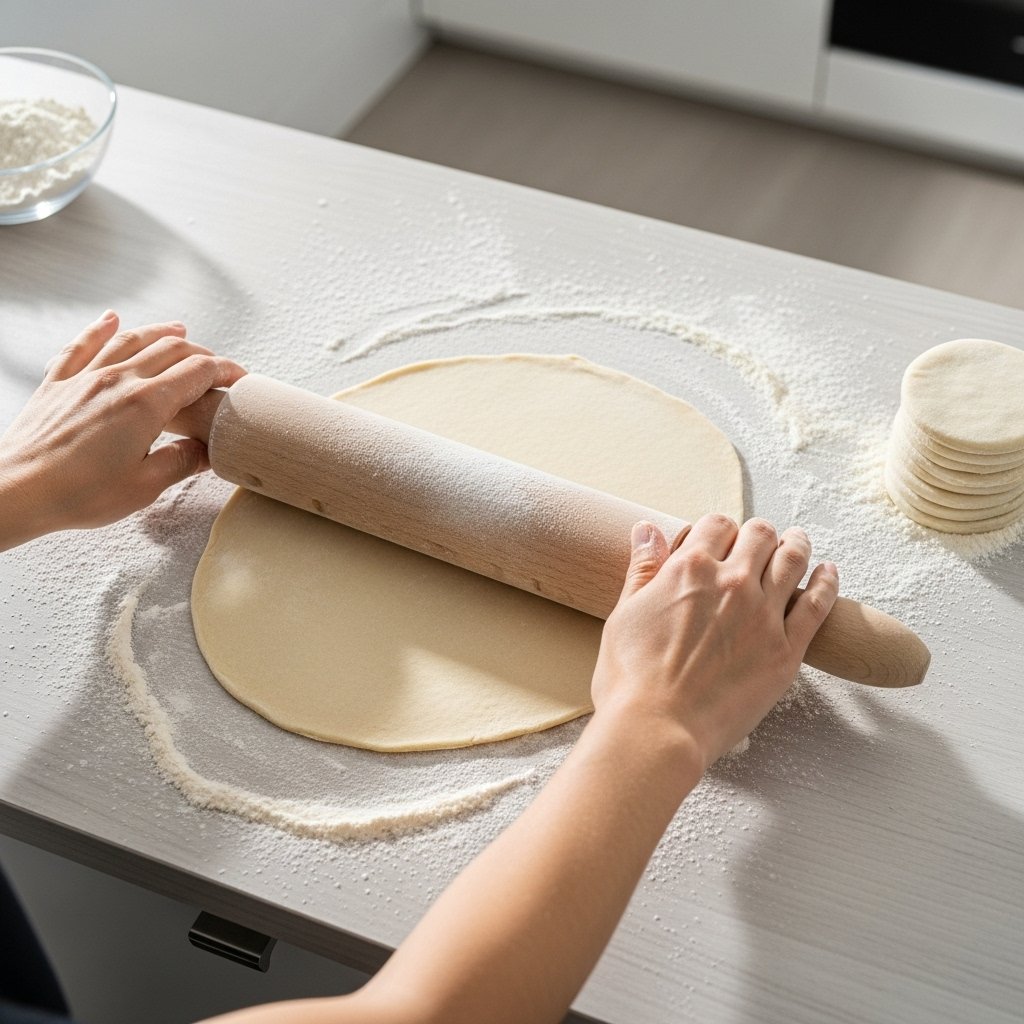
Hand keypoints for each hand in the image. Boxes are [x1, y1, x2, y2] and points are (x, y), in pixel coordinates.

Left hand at [0, 311, 245, 548]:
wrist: (19, 490)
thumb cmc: (78, 493)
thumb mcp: (145, 486)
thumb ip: (181, 462)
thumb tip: (204, 451)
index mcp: (146, 404)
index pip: (198, 372)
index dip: (226, 371)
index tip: (240, 378)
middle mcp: (118, 381)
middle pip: (170, 350)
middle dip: (201, 353)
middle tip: (216, 365)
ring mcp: (86, 378)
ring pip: (130, 340)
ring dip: (159, 332)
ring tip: (178, 330)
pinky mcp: (58, 383)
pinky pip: (82, 345)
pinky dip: (100, 329)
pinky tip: (110, 320)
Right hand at [591, 514, 838, 769]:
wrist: (658, 727)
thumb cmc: (632, 678)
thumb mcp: (625, 613)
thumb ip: (642, 568)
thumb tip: (646, 530)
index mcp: (689, 568)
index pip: (716, 525)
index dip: (719, 529)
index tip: (720, 539)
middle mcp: (731, 582)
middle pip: (759, 535)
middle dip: (758, 534)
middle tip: (759, 542)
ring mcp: (763, 614)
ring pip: (792, 560)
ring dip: (796, 544)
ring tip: (797, 542)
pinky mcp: (786, 649)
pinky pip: (817, 604)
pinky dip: (827, 582)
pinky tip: (828, 572)